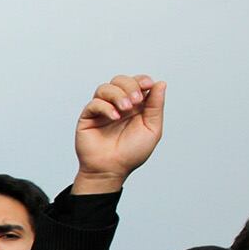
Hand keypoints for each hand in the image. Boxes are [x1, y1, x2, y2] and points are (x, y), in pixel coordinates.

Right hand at [73, 73, 163, 194]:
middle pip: (120, 80)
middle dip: (130, 86)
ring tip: (125, 109)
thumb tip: (160, 83)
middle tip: (135, 102)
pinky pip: (94, 103)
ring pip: (105, 88)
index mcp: (135, 106)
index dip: (141, 79)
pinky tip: (114, 117)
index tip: (147, 85)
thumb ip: (156, 106)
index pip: (136, 82)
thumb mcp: (152, 129)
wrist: (111, 170)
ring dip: (117, 94)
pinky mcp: (88, 117)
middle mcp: (118, 105)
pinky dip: (105, 107)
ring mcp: (102, 110)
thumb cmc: (131, 153)